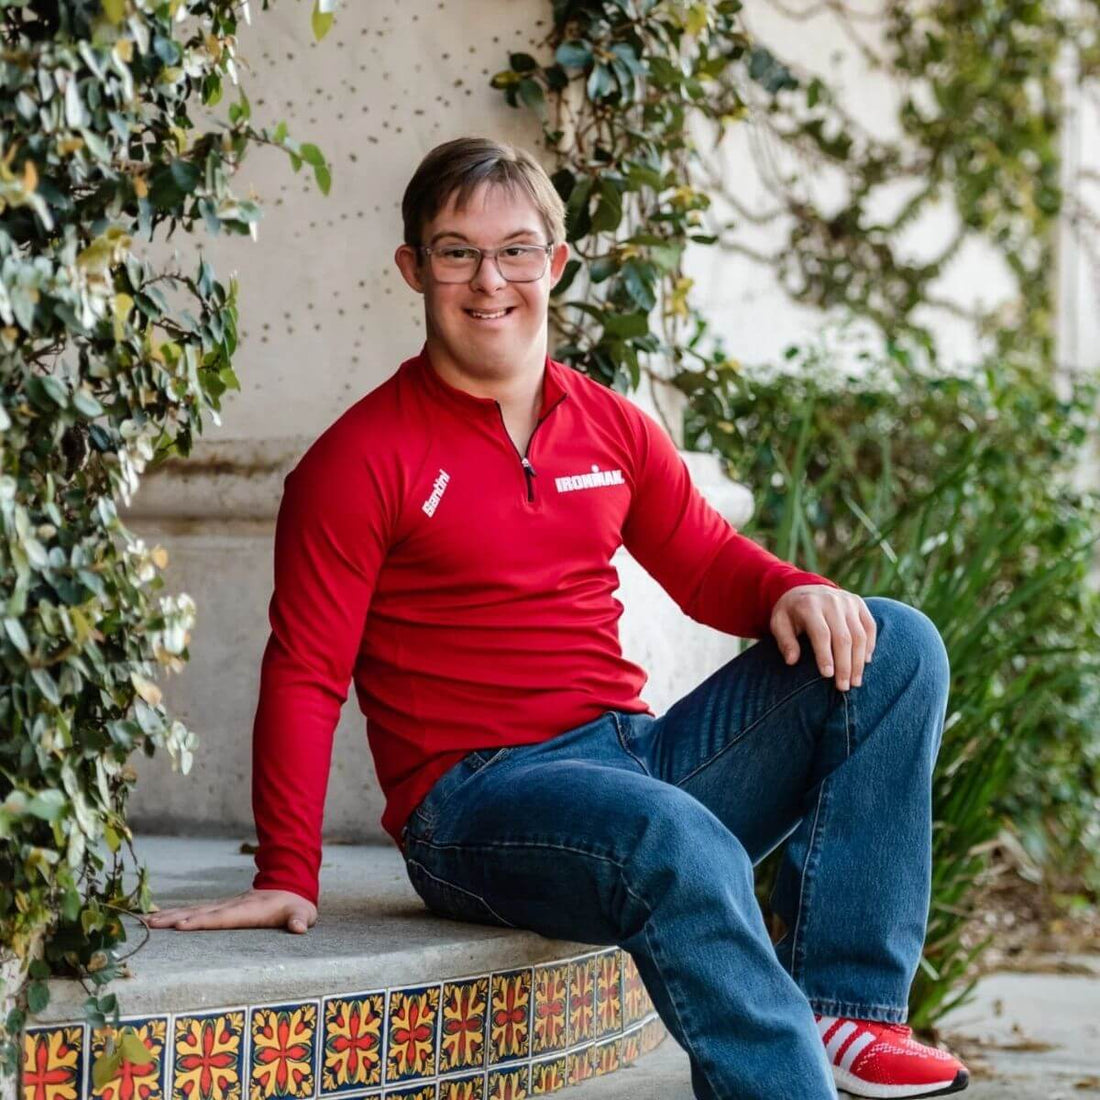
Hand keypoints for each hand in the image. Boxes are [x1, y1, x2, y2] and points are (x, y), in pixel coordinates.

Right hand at [143, 888, 316, 933]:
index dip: (202, 922)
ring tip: (144, 921)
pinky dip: (174, 914)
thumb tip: (300, 927)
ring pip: (192, 910)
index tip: (180, 926)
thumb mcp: (301, 913)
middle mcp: (231, 906)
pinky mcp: (219, 909)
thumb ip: (300, 920)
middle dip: (174, 918)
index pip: (221, 917)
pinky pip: (194, 912)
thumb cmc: (295, 906)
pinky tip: (157, 918)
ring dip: (169, 916)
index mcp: (248, 911)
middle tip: (148, 924)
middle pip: (199, 913)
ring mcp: (223, 906)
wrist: (289, 887)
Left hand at [770, 585, 875, 691]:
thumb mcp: (779, 623)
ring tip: (855, 682)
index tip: (827, 676)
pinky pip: (869, 627)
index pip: (821, 633)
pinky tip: (864, 662)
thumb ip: (785, 641)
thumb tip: (791, 661)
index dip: (825, 655)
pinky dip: (869, 646)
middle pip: (843, 637)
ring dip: (858, 661)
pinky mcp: (859, 604)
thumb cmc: (791, 613)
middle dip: (845, 665)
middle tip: (843, 687)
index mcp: (809, 605)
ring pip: (859, 635)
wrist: (805, 588)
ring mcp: (848, 601)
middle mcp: (832, 601)